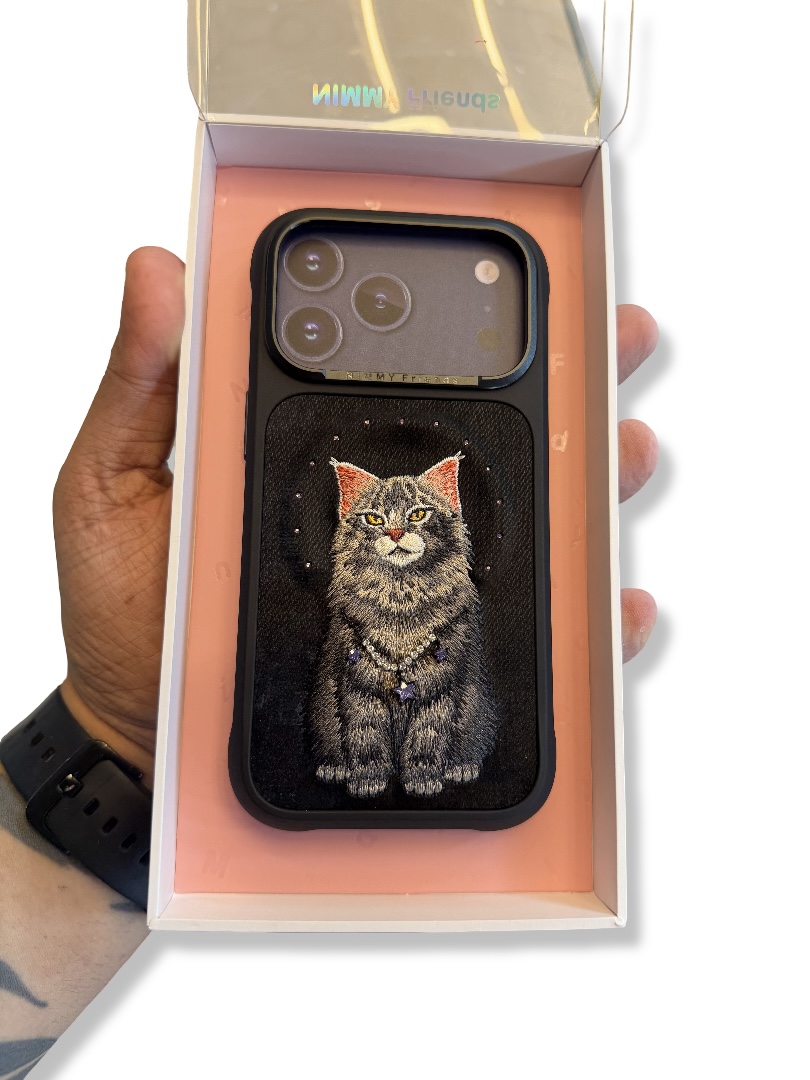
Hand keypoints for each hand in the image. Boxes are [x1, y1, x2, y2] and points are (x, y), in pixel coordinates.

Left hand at [52, 252, 657, 779]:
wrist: (140, 735)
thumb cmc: (126, 614)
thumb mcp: (114, 484)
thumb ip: (142, 386)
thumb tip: (159, 270)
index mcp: (313, 456)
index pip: (399, 382)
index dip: (458, 331)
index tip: (505, 287)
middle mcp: (377, 514)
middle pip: (486, 443)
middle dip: (564, 388)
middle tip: (613, 343)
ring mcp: (409, 587)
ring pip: (523, 526)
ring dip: (591, 487)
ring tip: (625, 454)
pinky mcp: (427, 657)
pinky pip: (519, 635)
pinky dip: (579, 621)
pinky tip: (608, 604)